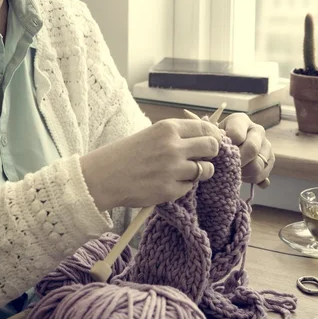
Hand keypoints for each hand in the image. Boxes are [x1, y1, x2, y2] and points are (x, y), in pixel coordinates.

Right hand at [80, 118, 222, 210]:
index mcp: (168, 128)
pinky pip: (190, 187)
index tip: (211, 141)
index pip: (206, 129)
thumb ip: (177, 135)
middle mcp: (173, 146)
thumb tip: (205, 136)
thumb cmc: (126, 153)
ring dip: (200, 172)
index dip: (212, 136)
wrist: (104, 176)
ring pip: (206, 170)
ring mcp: (173, 169)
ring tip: (185, 172)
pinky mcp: (170, 190)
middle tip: (201, 157)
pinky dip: (184, 186)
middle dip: (210, 153)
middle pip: (213, 147)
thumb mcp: (151, 134)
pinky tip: (169, 182)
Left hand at [218, 113, 273, 186]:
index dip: (228, 148)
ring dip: (244, 172)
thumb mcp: (214, 135)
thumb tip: (219, 150)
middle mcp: (257, 130)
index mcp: (241, 120)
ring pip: (259, 164)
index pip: (236, 135)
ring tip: (234, 171)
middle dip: (238, 162)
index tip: (219, 154)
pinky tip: (244, 175)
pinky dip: (252, 179)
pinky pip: (263, 174)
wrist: (228, 145)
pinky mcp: (271, 159)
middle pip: (252, 149)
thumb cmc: (218, 140)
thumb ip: (216, 140)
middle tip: (228, 167)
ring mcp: (266, 144)